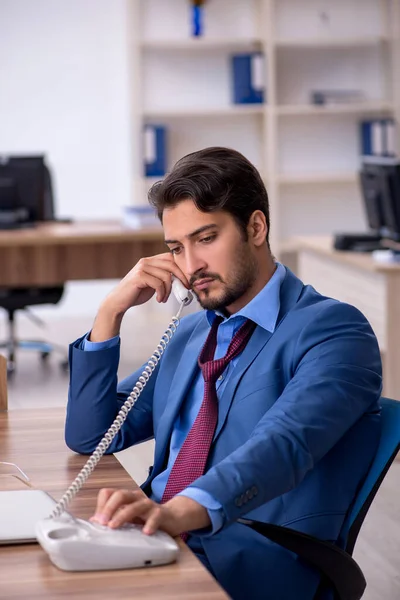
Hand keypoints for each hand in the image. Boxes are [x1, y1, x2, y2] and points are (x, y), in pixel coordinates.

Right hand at [90, 253, 188, 340]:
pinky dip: (162, 293)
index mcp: (150, 260)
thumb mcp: (153, 283)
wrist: (119, 301)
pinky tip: (159, 299)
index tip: (186, 281)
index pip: (171, 258)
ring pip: (166, 276)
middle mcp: (146, 261)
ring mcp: (142, 268)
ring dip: (168, 290)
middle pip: (171, 264)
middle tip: (185, 289)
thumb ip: (164, 279)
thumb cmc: (136, 293)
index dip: (181, 268)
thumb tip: (182, 280)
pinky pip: (158, 283)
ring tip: (164, 298)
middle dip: (181, 277)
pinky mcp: (139, 276)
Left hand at [90, 488, 210, 536]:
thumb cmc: (147, 518)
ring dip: (123, 515)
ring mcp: (149, 504)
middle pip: (120, 495)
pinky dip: (150, 524)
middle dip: (109, 508)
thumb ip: (113, 517)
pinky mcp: (161, 513)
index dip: (101, 505)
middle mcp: (136, 498)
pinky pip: (155, 516)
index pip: (109, 493)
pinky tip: (145, 532)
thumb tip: (94, 521)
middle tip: (102, 523)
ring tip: (114, 527)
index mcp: (126, 498)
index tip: (97, 521)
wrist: (173, 517)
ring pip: (135, 505)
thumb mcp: (128, 517)